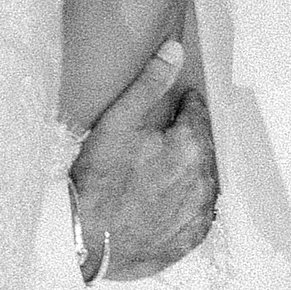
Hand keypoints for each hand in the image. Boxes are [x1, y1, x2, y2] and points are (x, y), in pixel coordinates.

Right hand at [72, 41, 217, 278]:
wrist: (86, 239)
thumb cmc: (100, 178)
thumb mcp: (120, 120)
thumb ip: (151, 82)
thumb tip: (176, 50)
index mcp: (192, 146)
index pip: (198, 113)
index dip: (183, 106)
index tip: (172, 107)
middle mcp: (205, 180)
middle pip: (202, 146)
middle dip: (185, 138)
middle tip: (160, 137)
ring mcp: (200, 213)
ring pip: (202, 179)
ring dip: (187, 169)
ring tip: (159, 167)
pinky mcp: (191, 238)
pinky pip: (197, 211)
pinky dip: (186, 201)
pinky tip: (163, 198)